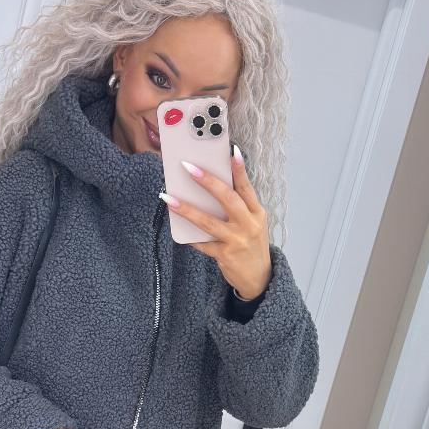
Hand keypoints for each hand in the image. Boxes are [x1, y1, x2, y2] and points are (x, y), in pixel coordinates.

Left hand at [162, 147, 272, 298]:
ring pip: (209, 222)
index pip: (247, 187)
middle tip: (188, 167)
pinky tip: (177, 229)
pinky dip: (190, 236)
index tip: (232, 151)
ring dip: (186, 209)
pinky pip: (203, 244)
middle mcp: (249, 225)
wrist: (259, 277)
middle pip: (227, 199)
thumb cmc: (251, 244)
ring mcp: (237, 241)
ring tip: (169, 198)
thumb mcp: (253, 223)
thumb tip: (211, 187)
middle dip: (208, 181)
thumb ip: (238, 207)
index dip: (240, 169)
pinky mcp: (225, 256)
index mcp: (257, 213)